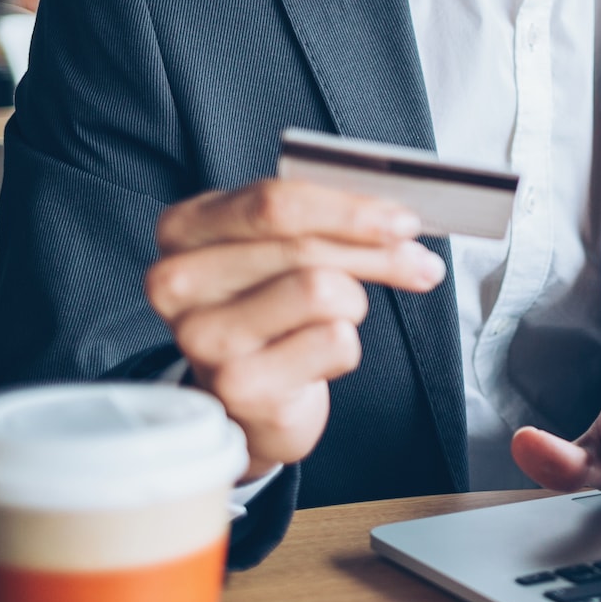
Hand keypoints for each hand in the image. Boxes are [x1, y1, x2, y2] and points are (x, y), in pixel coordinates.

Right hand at [145, 179, 445, 479]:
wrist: (248, 398)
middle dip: (378, 253)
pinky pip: (334, 342)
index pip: (273, 203)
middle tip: (421, 264)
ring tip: (340, 317)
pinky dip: (346, 347)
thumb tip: (397, 218)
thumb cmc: (270, 308)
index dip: (349, 209)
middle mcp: (178, 282)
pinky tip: (320, 358)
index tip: (405, 220)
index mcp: (184, 229)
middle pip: (303, 248)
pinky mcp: (238, 386)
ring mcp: (203, 338)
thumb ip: (322, 220)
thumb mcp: (277, 249)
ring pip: (323, 291)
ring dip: (354, 303)